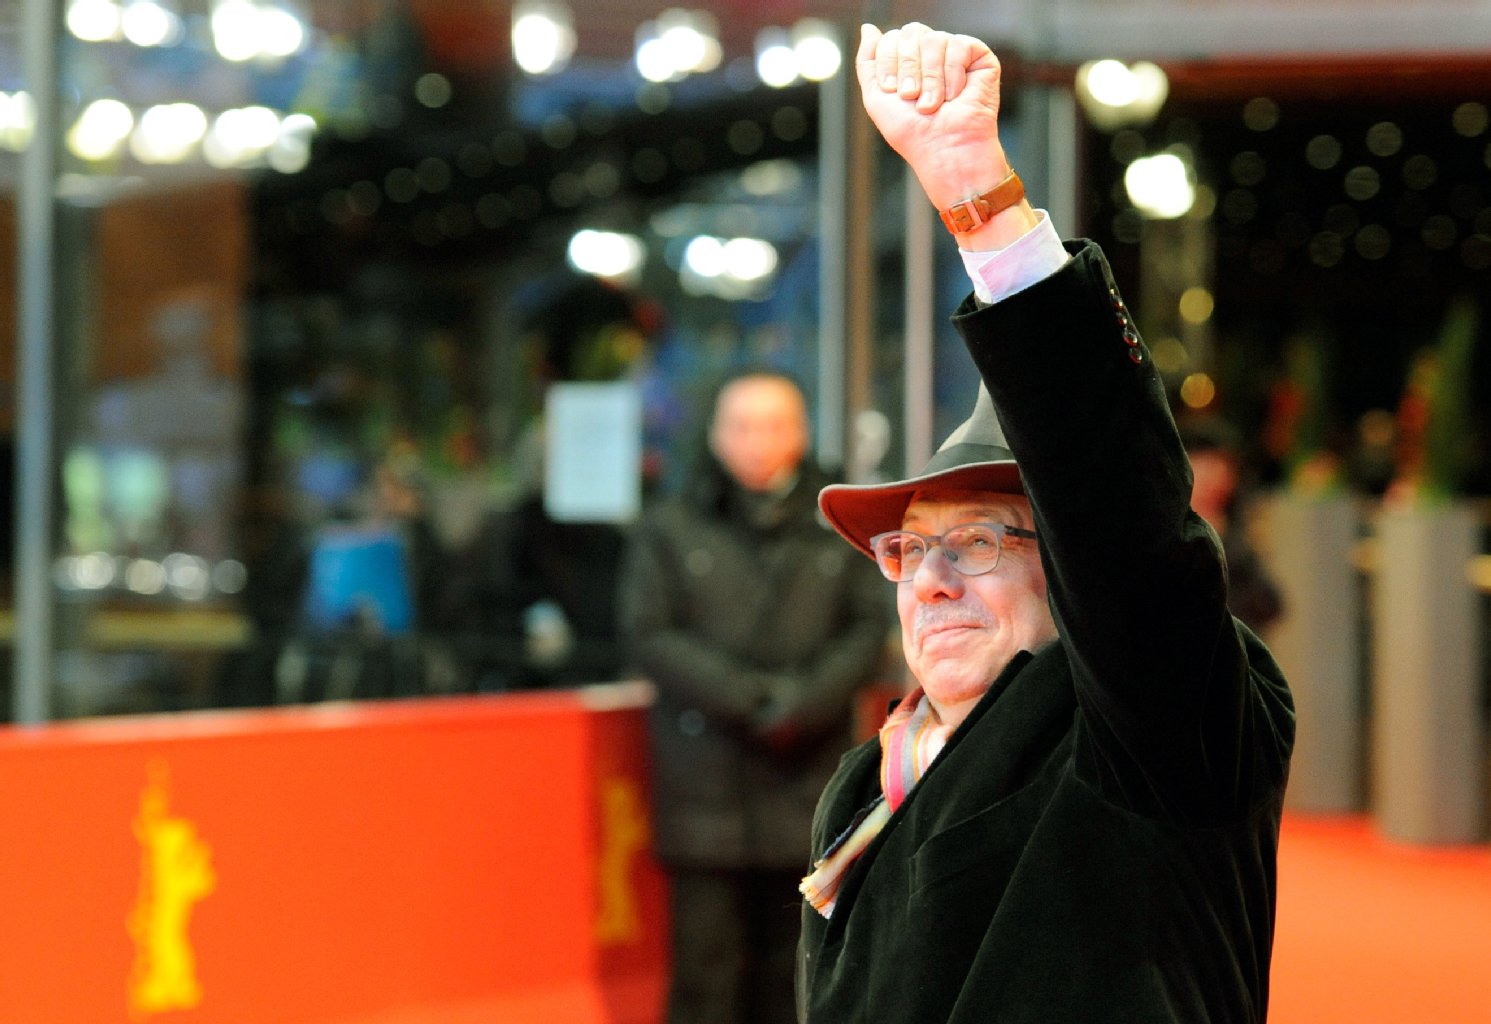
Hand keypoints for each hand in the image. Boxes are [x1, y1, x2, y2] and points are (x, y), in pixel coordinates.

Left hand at [856, 23, 1032, 243]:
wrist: (943, 149)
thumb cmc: (912, 132)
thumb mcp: (876, 97)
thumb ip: (868, 61)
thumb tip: (869, 28)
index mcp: (908, 62)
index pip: (892, 38)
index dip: (888, 63)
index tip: (892, 92)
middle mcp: (931, 54)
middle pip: (911, 33)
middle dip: (908, 68)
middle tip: (912, 98)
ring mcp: (956, 55)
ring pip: (934, 39)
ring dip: (930, 78)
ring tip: (933, 104)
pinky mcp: (979, 58)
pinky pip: (958, 45)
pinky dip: (952, 75)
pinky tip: (956, 96)